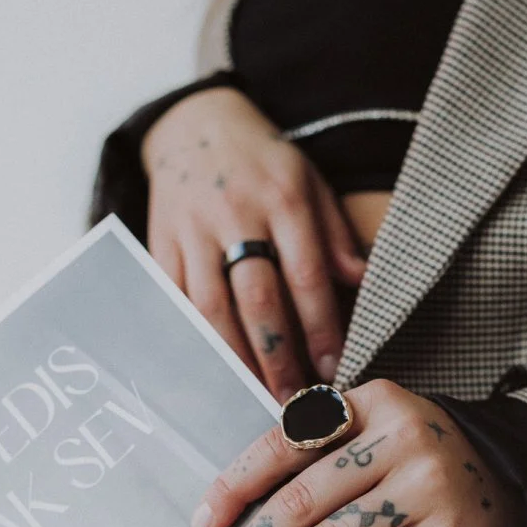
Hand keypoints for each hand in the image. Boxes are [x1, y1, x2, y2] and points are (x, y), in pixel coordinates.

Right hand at [142, 87, 365, 401]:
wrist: (194, 126)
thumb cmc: (263, 163)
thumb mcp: (309, 181)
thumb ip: (334, 234)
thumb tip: (364, 280)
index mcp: (283, 198)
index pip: (306, 275)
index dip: (321, 327)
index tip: (333, 368)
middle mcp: (236, 214)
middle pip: (258, 298)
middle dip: (278, 356)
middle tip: (293, 399)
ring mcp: (194, 232)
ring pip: (213, 308)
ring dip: (235, 358)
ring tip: (253, 393)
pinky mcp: (162, 245)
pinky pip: (177, 302)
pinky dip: (195, 340)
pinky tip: (212, 369)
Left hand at [189, 381, 524, 526]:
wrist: (512, 496)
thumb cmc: (419, 469)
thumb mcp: (377, 437)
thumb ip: (319, 452)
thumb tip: (233, 509)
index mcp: (372, 401)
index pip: (286, 441)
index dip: (237, 484)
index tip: (204, 524)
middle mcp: (402, 436)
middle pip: (303, 498)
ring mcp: (429, 485)